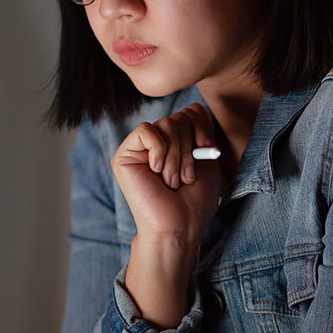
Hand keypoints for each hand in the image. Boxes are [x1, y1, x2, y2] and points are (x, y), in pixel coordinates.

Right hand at [111, 103, 220, 242]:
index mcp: (174, 144)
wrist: (178, 225)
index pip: (188, 114)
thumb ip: (200, 130)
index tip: (208, 150)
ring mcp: (138, 149)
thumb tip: (193, 106)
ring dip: (176, 155)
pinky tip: (156, 170)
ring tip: (173, 180)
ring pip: (165, 124)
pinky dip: (159, 149)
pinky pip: (146, 130)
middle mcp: (155, 144)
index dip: (201, 128)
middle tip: (186, 176)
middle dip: (188, 146)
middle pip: (177, 117)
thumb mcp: (206, 158)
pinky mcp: (124, 156)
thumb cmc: (194, 200)